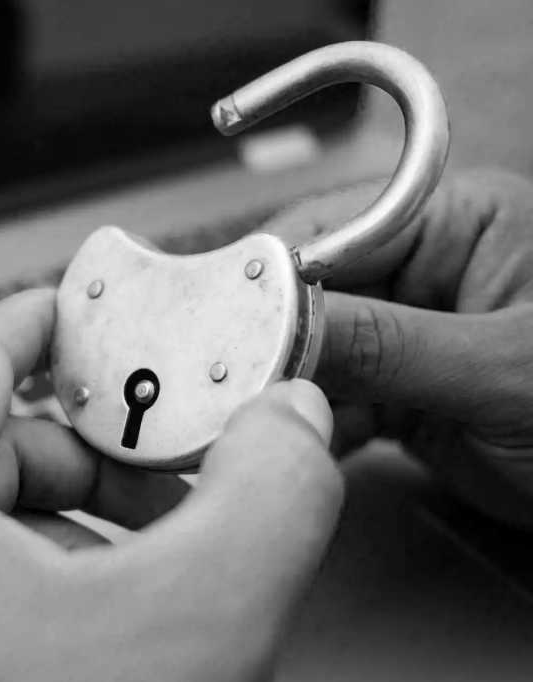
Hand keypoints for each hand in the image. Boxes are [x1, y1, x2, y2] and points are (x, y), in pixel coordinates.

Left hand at [0, 289, 341, 681]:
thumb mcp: (188, 621)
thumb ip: (265, 496)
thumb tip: (292, 427)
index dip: (56, 325)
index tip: (106, 318)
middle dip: (86, 450)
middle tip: (167, 473)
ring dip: (60, 526)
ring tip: (140, 569)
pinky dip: (18, 585)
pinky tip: (83, 634)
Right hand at [259, 168, 532, 527]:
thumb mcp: (501, 370)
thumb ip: (386, 344)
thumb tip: (279, 319)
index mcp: (459, 223)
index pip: (336, 229)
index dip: (274, 272)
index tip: (223, 318)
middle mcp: (427, 271)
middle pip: (313, 292)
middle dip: (272, 340)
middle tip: (230, 380)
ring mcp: (410, 335)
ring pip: (313, 352)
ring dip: (286, 388)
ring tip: (256, 420)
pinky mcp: (402, 393)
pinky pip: (333, 399)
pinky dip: (311, 426)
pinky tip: (296, 444)